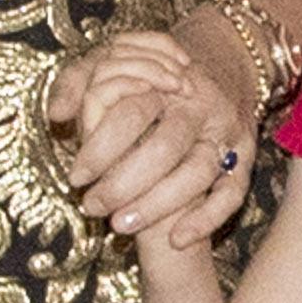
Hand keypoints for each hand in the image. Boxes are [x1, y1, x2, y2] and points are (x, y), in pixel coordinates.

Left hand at [51, 23, 253, 251]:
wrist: (222, 66)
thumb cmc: (150, 75)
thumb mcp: (108, 62)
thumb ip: (75, 82)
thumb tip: (57, 115)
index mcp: (167, 80)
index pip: (132, 112)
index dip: (101, 148)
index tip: (76, 176)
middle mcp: (201, 105)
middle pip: (165, 146)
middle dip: (124, 182)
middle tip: (91, 205)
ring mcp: (227, 133)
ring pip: (198, 172)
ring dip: (158, 203)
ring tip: (120, 225)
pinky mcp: (244, 159)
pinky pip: (232, 194)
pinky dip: (207, 219)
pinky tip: (176, 239)